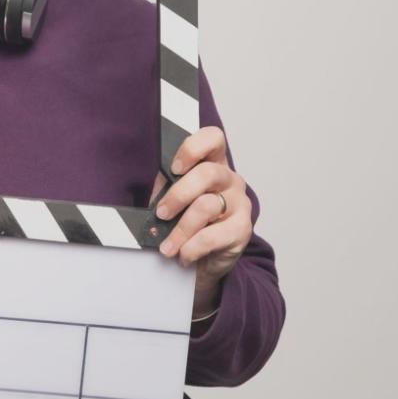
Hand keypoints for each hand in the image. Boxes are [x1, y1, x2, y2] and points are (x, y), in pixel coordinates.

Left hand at [148, 125, 252, 286]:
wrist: (207, 260)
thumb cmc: (189, 222)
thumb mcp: (175, 200)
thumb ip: (166, 187)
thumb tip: (155, 188)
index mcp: (213, 163)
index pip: (213, 138)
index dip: (193, 148)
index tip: (175, 167)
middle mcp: (230, 179)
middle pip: (207, 173)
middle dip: (178, 195)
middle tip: (161, 213)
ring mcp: (239, 203)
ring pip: (206, 206)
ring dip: (180, 229)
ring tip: (167, 246)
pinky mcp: (242, 229)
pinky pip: (211, 236)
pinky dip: (192, 248)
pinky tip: (183, 255)